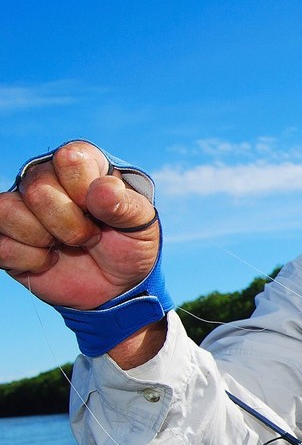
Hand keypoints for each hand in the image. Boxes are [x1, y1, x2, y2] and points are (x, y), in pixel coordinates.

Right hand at [0, 141, 159, 309]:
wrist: (117, 285)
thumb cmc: (130, 246)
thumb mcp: (143, 226)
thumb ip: (127, 205)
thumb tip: (102, 189)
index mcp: (82, 164)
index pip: (69, 159)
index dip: (86, 192)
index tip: (102, 211)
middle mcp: (46, 178)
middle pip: (37, 190)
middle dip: (71, 225)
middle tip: (90, 236)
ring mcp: (21, 207)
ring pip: (7, 211)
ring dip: (44, 239)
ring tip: (67, 245)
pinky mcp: (5, 237)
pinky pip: (0, 244)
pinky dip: (31, 261)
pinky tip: (50, 260)